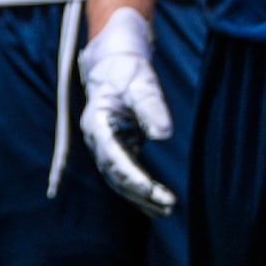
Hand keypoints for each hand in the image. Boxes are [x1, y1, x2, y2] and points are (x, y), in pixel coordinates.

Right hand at [76, 7, 174, 215]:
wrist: (114, 56)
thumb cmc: (126, 66)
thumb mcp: (141, 81)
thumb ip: (151, 106)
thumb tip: (163, 134)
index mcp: (96, 123)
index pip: (114, 159)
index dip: (134, 179)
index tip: (156, 192)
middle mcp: (98, 138)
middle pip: (115, 174)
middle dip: (140, 193)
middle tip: (168, 205)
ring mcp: (106, 143)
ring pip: (119, 178)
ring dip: (140, 196)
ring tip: (166, 209)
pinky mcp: (118, 144)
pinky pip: (126, 173)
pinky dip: (140, 189)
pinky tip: (156, 202)